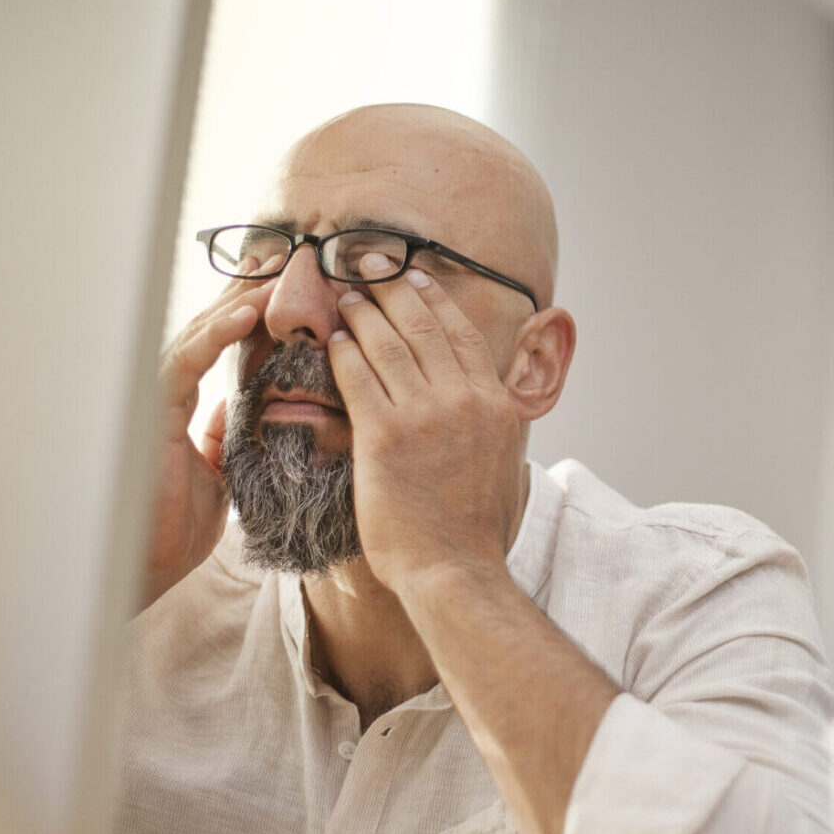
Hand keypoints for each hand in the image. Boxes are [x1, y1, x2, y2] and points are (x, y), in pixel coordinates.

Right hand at [142, 255, 279, 607]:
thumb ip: (220, 436)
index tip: (285, 285)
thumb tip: (233, 408)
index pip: (217, 345)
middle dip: (246, 290)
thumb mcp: (216, 473)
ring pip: (197, 332)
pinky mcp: (150, 410)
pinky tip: (247, 311)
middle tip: (286, 257)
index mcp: (182, 402)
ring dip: (238, 300)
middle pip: (208, 327)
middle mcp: (166, 391)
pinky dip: (217, 333)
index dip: (248, 312)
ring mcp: (155, 397)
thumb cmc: (175, 524)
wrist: (147, 563)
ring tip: (275, 272)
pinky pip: (186, 360)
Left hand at [326, 255, 523, 593]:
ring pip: (388, 344)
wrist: (455, 569)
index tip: (414, 277)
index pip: (461, 334)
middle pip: (424, 327)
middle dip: (393, 289)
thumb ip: (490, 424)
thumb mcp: (502, 463)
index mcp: (493, 405)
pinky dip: (343, 352)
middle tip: (370, 264)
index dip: (434, 300)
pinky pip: (358, 378)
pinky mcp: (385, 436)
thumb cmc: (473, 530)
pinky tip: (331, 339)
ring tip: (345, 294)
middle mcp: (463, 400)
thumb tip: (484, 406)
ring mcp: (425, 415)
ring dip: (363, 313)